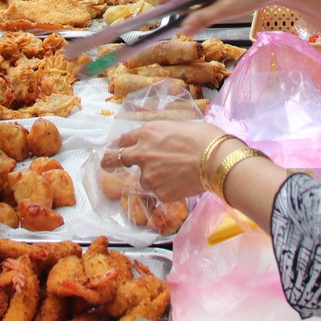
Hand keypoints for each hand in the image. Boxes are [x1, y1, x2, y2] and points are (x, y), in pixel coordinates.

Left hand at [102, 121, 230, 201]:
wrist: (214, 159)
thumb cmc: (203, 138)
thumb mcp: (177, 128)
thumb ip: (162, 138)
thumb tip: (162, 144)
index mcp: (146, 133)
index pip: (124, 139)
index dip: (120, 144)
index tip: (117, 148)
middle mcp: (141, 154)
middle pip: (114, 159)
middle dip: (108, 162)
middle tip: (106, 165)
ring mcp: (148, 176)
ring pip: (144, 179)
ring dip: (154, 178)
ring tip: (177, 174)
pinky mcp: (159, 193)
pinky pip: (160, 192)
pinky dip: (168, 189)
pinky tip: (183, 183)